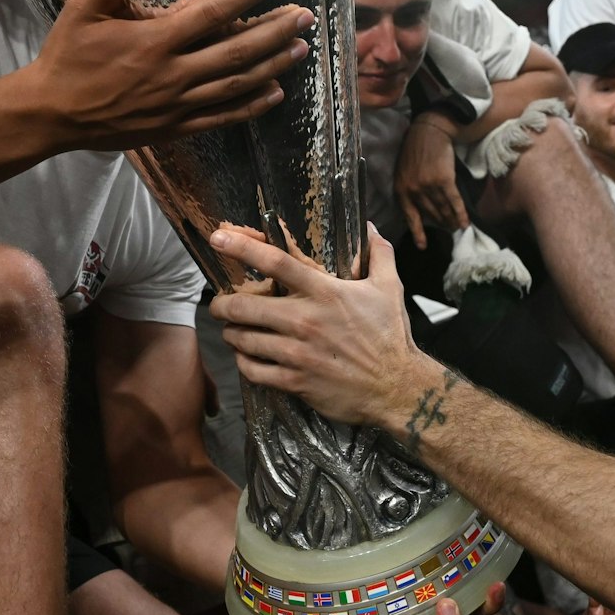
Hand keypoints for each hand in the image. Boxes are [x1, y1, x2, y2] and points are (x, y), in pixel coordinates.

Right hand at [20, 0, 311, 150]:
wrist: (50, 113)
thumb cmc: (67, 55)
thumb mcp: (84, 5)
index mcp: (155, 41)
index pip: (214, 12)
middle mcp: (173, 74)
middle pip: (237, 50)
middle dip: (275, 30)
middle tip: (306, 15)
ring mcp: (177, 105)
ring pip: (236, 85)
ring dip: (272, 65)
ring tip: (300, 48)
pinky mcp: (175, 127)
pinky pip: (221, 117)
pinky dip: (251, 106)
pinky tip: (275, 92)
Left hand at [209, 222, 427, 428]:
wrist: (396, 387)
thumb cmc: (390, 336)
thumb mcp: (389, 288)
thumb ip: (378, 253)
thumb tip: (369, 227)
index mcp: (325, 293)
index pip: (276, 263)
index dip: (242, 248)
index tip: (219, 237)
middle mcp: (306, 321)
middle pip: (244, 306)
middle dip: (222, 304)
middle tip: (220, 303)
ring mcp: (298, 353)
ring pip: (243, 339)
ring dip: (232, 333)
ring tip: (234, 330)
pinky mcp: (295, 382)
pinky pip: (253, 371)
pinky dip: (243, 362)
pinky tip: (247, 357)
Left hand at [395, 114, 467, 247]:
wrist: (429, 132)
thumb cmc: (416, 150)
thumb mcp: (404, 171)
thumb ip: (409, 189)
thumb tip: (420, 209)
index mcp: (401, 189)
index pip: (410, 217)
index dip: (418, 232)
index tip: (423, 246)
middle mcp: (413, 191)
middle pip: (430, 214)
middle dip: (441, 224)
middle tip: (450, 231)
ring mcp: (428, 186)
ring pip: (443, 210)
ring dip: (451, 220)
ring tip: (457, 228)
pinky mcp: (444, 180)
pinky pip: (454, 202)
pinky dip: (460, 213)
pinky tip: (465, 222)